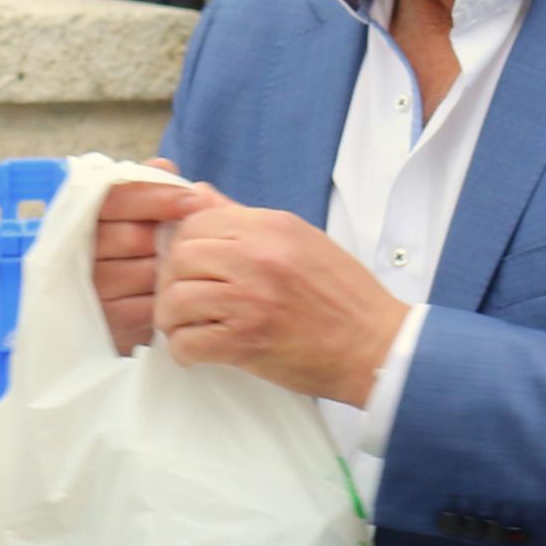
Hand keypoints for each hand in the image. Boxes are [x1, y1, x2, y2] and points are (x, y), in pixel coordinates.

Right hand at [93, 167, 213, 353]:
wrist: (115, 305)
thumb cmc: (131, 247)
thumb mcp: (134, 211)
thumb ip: (145, 185)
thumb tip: (164, 168)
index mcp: (79, 219)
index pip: (113, 200)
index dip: (155, 197)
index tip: (192, 200)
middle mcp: (77, 255)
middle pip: (133, 237)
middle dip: (170, 234)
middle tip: (200, 233)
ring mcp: (93, 292)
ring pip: (148, 272)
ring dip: (174, 265)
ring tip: (193, 260)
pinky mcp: (111, 323)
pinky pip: (153, 305)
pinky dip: (173, 294)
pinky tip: (183, 287)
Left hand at [158, 202, 412, 406]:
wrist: (375, 345)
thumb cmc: (343, 296)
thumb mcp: (301, 240)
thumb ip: (244, 218)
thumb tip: (198, 193)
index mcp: (271, 227)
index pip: (197, 220)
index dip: (183, 244)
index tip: (188, 266)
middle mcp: (257, 258)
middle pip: (180, 257)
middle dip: (170, 280)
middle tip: (179, 299)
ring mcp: (250, 300)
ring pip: (175, 300)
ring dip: (172, 318)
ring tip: (184, 328)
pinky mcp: (246, 342)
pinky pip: (188, 342)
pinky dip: (184, 350)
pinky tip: (195, 352)